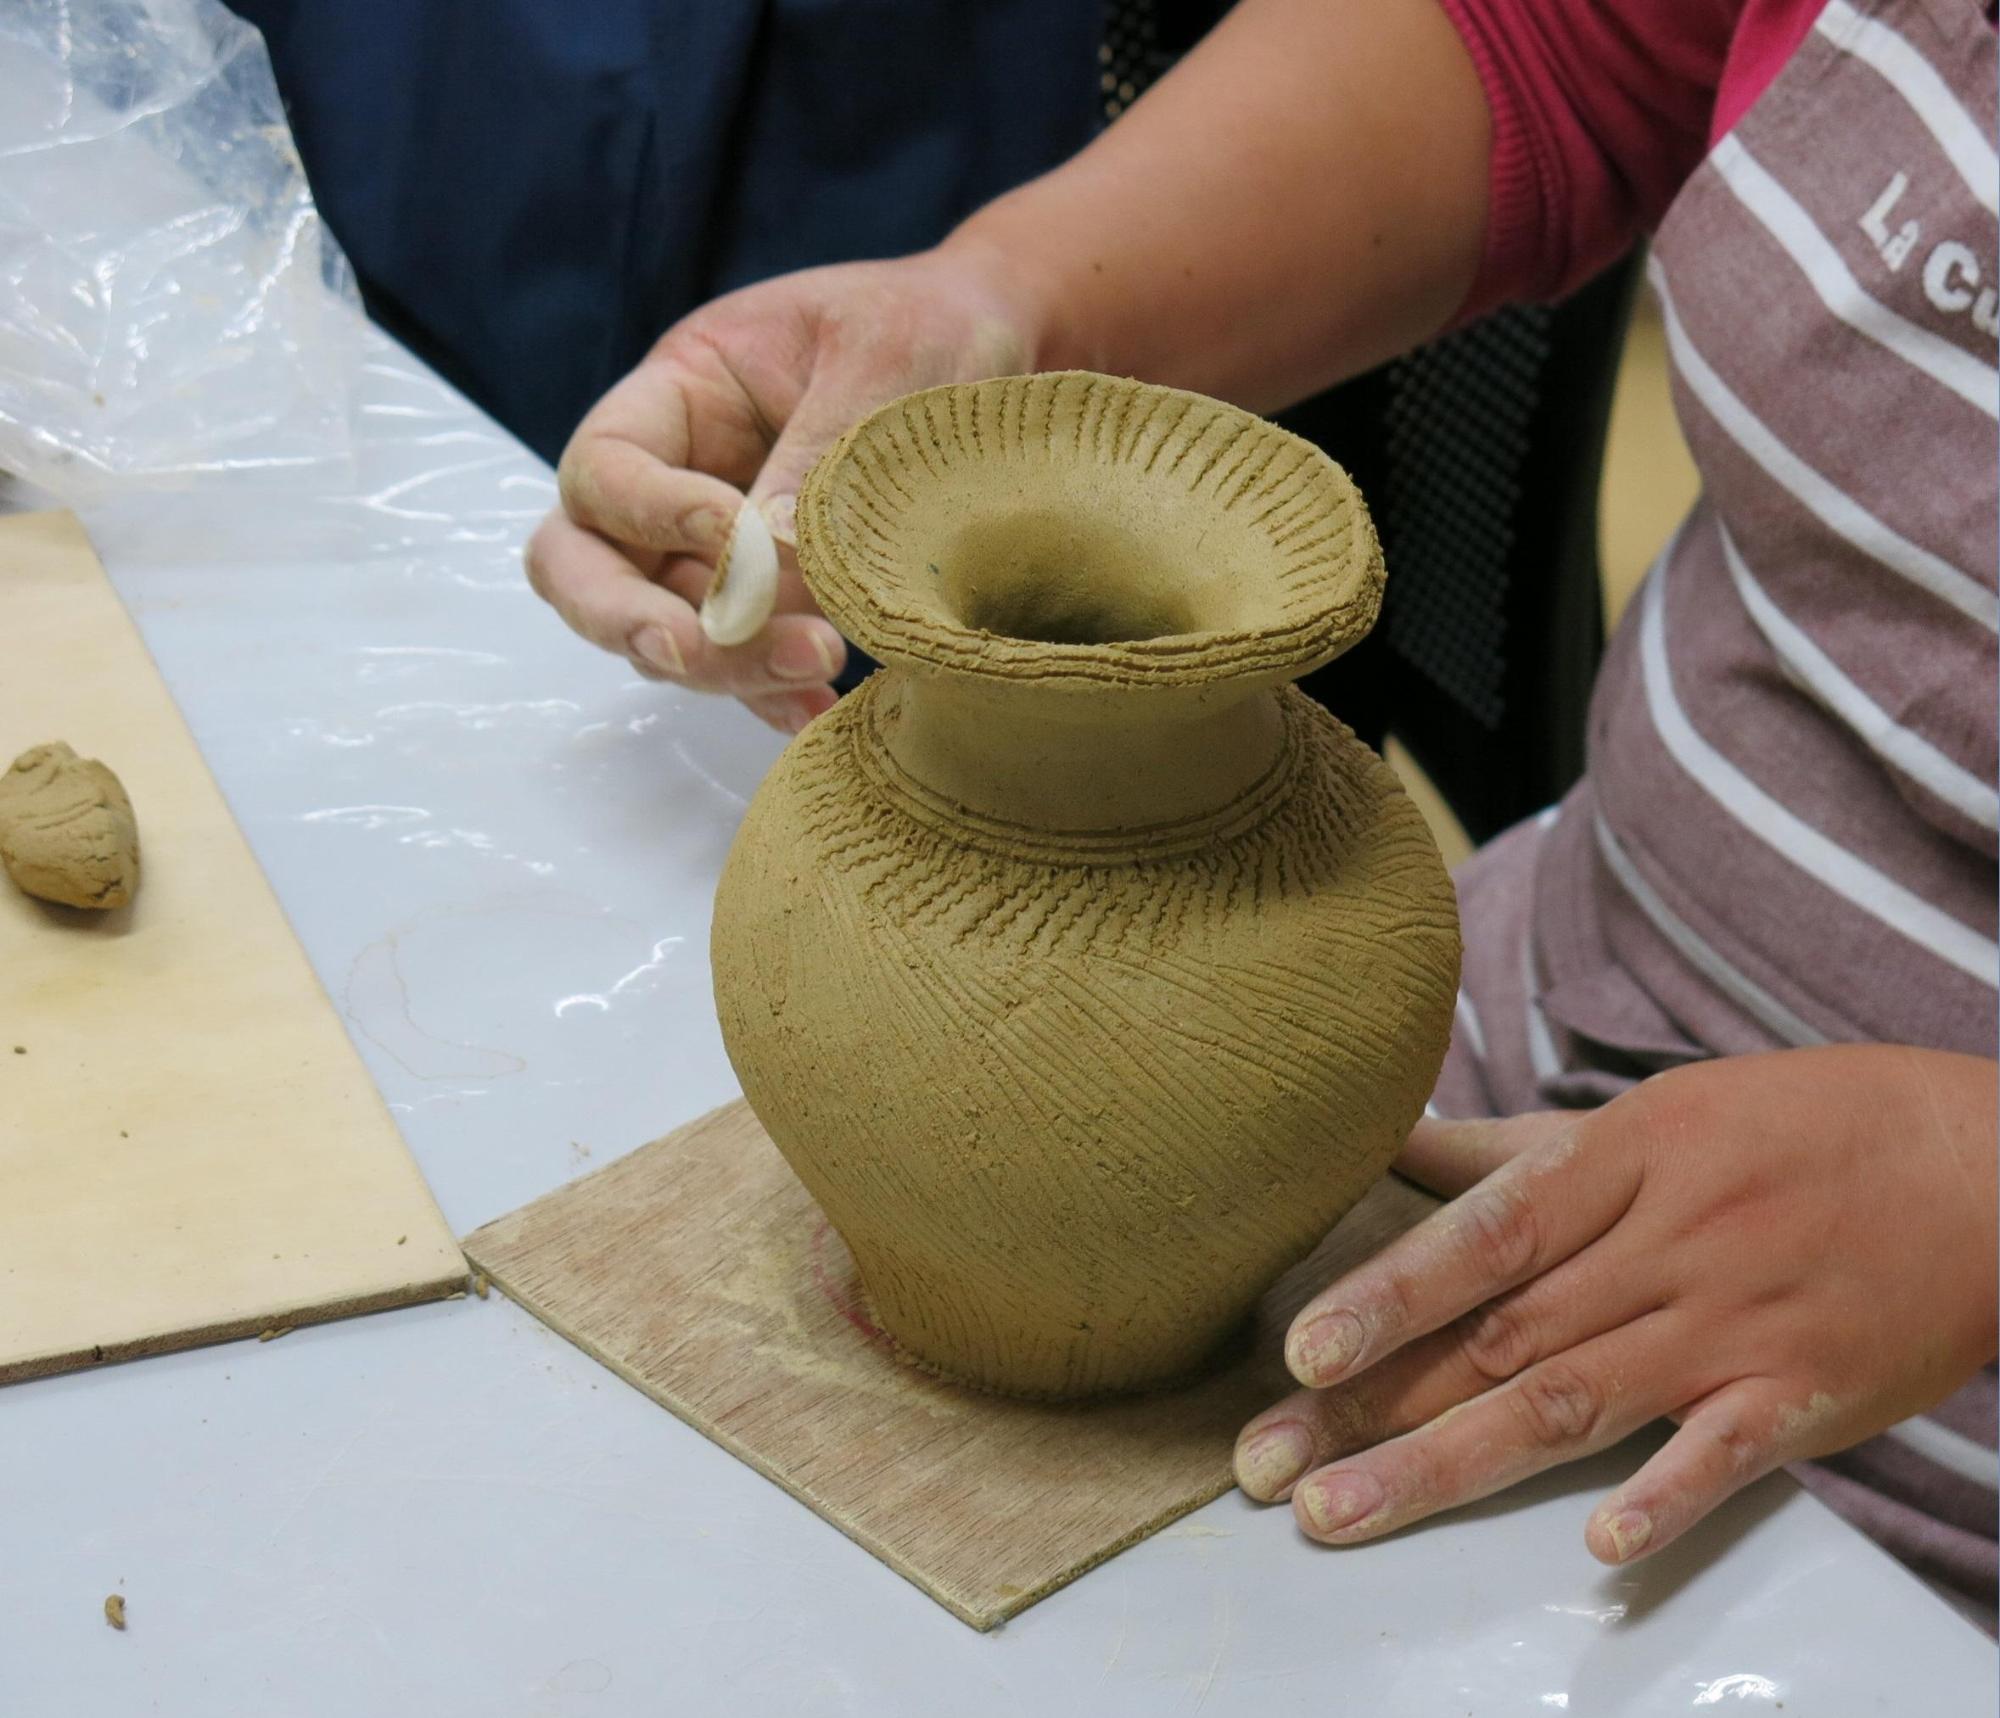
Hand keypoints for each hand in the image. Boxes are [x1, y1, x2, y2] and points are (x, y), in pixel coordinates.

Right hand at [525, 242, 1042, 732]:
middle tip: (697, 648)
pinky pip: (740, 665)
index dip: (651, 513)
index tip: (737, 532)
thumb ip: (817, 456)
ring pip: (665, 632)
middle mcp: (676, 478)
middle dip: (630, 619)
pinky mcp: (771, 605)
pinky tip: (818, 712)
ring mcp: (714, 551)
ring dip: (724, 663)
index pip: (605, 468)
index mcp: (681, 394)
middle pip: (587, 567)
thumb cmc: (930, 327)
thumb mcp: (882, 362)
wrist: (997, 352)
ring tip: (822, 660)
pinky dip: (769, 696)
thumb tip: (761, 565)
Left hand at [1234, 1047, 1997, 1563]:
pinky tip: (1598, 1545)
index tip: (1299, 1349)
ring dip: (1451, 1464)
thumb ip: (1516, 1149)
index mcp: (1623, 1162)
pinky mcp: (1807, 1395)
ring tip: (1344, 1516)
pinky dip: (1669, 1494)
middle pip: (1499, 1335)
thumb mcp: (1652, 1113)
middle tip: (1266, 1468)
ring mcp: (1735, 1326)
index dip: (1389, 1291)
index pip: (1483, 1234)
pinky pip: (1731, 1452)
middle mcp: (1665, 1247)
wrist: (1986, 1164)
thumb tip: (1393, 1143)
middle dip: (1371, 1405)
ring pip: (1575, 1403)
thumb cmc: (1796, 1129)